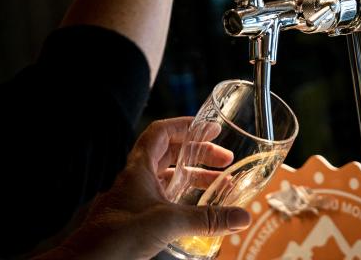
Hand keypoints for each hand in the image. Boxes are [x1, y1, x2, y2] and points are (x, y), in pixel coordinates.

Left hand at [45, 118, 250, 259]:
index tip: (207, 128)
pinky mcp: (136, 219)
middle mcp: (136, 178)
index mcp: (139, 167)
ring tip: (218, 185)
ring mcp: (135, 199)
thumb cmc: (118, 235)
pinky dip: (182, 199)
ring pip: (167, 179)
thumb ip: (206, 219)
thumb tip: (241, 216)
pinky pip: (164, 200)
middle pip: (169, 154)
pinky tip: (196, 209)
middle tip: (223, 159)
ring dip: (192, 177)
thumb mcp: (168, 222)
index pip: (161, 132)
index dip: (185, 126)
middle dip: (197, 154)